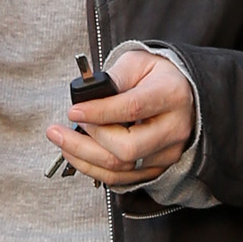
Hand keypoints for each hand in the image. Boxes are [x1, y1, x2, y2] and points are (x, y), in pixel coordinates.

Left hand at [46, 46, 194, 187]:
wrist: (181, 95)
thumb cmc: (156, 77)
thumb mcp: (136, 63)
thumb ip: (113, 77)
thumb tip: (86, 97)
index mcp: (171, 95)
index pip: (132, 108)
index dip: (99, 113)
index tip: (73, 112)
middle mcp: (174, 128)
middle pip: (127, 148)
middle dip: (86, 142)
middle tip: (61, 130)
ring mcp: (168, 153)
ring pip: (121, 168)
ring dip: (83, 157)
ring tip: (61, 141)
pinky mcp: (157, 168)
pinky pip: (121, 178)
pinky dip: (93, 169)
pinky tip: (77, 154)